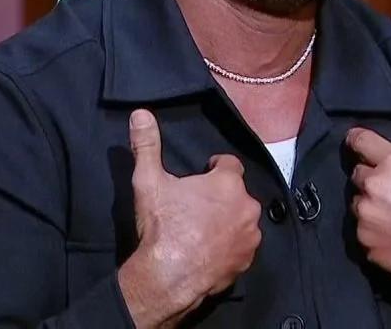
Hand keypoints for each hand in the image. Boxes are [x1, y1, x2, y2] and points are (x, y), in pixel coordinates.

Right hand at [119, 109, 260, 326]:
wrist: (167, 277)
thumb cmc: (161, 226)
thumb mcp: (149, 181)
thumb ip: (147, 145)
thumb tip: (140, 113)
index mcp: (228, 184)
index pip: (229, 164)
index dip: (214, 169)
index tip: (200, 177)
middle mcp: (247, 207)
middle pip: (237, 193)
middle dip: (222, 196)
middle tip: (197, 206)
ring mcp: (250, 236)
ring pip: (242, 219)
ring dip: (229, 220)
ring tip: (203, 229)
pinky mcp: (247, 261)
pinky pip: (242, 246)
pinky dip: (230, 245)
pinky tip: (209, 249)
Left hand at [348, 103, 390, 326]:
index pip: (359, 141)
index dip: (358, 140)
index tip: (359, 143)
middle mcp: (374, 185)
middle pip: (358, 173)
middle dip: (371, 178)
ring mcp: (366, 214)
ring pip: (358, 202)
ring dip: (369, 204)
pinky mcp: (363, 240)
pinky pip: (361, 230)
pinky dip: (372, 230)